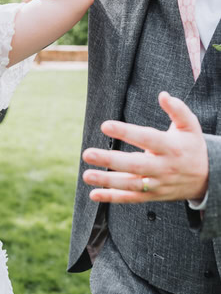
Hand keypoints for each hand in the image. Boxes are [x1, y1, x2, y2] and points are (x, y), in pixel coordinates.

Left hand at [82, 92, 208, 202]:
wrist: (207, 179)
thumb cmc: (192, 146)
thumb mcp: (191, 126)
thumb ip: (178, 110)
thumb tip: (163, 95)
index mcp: (171, 148)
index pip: (147, 138)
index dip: (126, 132)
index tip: (105, 125)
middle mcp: (163, 168)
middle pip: (135, 165)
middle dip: (110, 161)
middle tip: (87, 153)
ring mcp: (157, 184)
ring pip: (130, 184)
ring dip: (107, 181)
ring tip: (86, 174)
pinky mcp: (152, 195)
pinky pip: (131, 198)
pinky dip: (113, 198)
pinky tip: (94, 194)